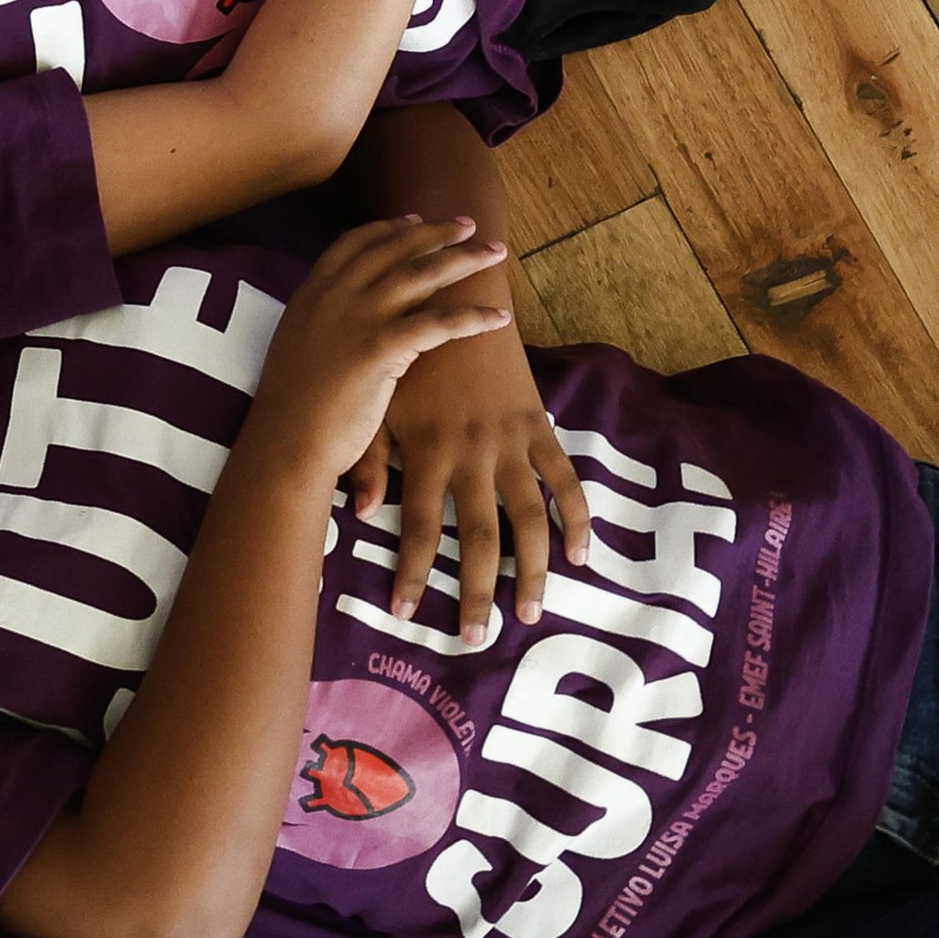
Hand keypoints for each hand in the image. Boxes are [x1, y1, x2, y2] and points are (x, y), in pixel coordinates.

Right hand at [247, 217, 511, 482]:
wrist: (287, 438)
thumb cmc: (294, 404)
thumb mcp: (299, 344)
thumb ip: (325, 321)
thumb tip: (345, 319)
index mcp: (311, 292)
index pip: (354, 243)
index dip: (389, 228)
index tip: (415, 220)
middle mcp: (334, 295)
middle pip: (394, 249)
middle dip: (436, 233)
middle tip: (468, 224)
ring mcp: (357, 318)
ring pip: (420, 275)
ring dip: (463, 259)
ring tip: (494, 253)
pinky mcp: (381, 347)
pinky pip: (438, 323)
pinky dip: (473, 316)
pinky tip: (499, 316)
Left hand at [348, 325, 590, 638]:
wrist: (457, 299)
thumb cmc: (409, 356)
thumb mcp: (379, 405)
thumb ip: (371, 460)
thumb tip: (357, 513)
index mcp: (425, 452)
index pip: (417, 528)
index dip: (413, 574)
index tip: (405, 614)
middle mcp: (469, 456)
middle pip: (477, 539)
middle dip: (476, 592)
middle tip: (476, 638)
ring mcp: (509, 445)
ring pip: (528, 522)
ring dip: (532, 571)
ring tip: (529, 613)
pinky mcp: (539, 428)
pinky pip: (566, 481)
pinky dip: (578, 519)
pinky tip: (581, 556)